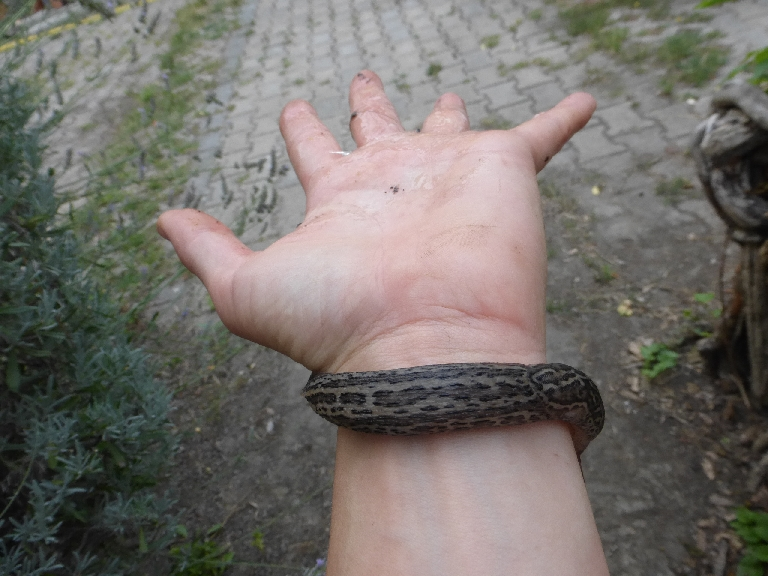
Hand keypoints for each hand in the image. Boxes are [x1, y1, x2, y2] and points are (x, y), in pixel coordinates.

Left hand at [157, 70, 594, 372]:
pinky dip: (564, 118)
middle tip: (361, 82)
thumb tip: (158, 219)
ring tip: (445, 89)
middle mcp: (396, 184)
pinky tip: (586, 101)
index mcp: (342, 200)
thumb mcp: (248, 290)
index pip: (316, 151)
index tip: (293, 109)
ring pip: (448, 124)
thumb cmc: (342, 323)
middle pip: (379, 129)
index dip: (302, 126)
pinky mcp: (505, 170)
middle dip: (368, 104)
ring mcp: (451, 175)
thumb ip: (207, 251)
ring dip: (446, 107)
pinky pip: (544, 134)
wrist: (429, 346)